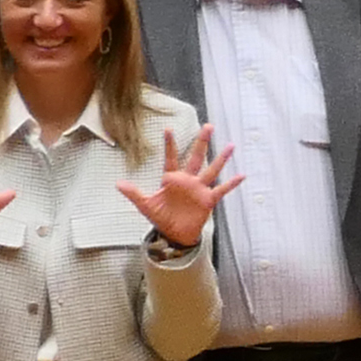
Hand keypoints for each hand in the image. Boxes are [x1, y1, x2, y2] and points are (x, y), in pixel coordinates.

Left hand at [121, 132, 242, 249]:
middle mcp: (187, 180)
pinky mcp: (207, 200)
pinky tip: (241, 175)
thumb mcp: (145, 205)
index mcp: (172, 179)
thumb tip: (118, 183)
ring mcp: (199, 189)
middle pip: (196, 157)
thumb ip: (133, 193)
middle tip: (208, 126)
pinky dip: (231, 184)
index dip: (170, 145)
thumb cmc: (161, 217)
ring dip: (221, 159)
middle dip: (201, 142)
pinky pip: (221, 190)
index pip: (171, 158)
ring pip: (212, 170)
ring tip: (231, 146)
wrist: (174, 234)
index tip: (168, 129)